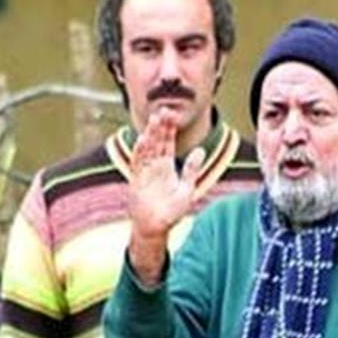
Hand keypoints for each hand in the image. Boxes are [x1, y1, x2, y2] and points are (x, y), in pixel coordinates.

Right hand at [126, 109, 205, 285]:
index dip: (169, 129)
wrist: (155, 227)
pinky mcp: (136, 181)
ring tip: (154, 120)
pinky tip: (142, 140)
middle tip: (164, 110)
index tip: (172, 114)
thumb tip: (201, 150)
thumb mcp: (187, 189)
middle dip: (160, 127)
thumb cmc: (171, 211)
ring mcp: (144, 172)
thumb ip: (192, 170)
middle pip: (157, 142)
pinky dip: (140, 153)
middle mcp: (154, 167)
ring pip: (147, 149)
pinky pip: (138, 164)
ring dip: (150, 135)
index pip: (168, 143)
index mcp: (166, 167)